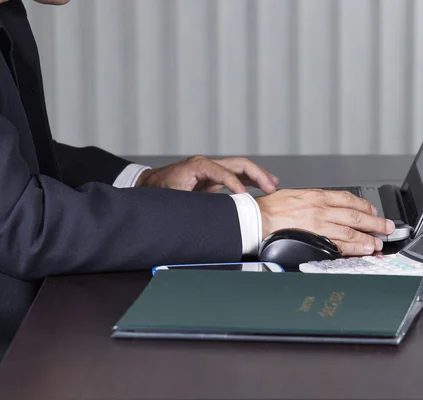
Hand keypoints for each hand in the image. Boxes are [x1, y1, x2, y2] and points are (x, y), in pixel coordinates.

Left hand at [136, 155, 279, 193]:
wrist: (149, 186)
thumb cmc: (159, 192)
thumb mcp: (173, 198)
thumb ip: (192, 203)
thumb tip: (210, 213)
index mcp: (198, 166)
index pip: (224, 172)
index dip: (236, 185)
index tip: (246, 198)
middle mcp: (207, 164)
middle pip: (239, 164)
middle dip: (257, 174)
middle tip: (271, 187)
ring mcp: (212, 170)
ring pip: (241, 168)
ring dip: (258, 176)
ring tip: (273, 185)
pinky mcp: (214, 178)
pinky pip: (236, 176)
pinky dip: (250, 181)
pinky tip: (262, 186)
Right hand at [256, 189, 395, 255]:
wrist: (257, 219)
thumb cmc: (271, 208)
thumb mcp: (295, 194)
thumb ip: (314, 199)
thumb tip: (329, 206)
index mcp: (317, 195)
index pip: (348, 199)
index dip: (364, 206)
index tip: (372, 211)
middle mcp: (321, 208)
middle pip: (355, 215)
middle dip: (374, 222)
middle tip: (387, 227)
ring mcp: (318, 224)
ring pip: (350, 231)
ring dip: (367, 237)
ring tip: (377, 243)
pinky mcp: (314, 238)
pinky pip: (338, 244)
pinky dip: (353, 247)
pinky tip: (362, 249)